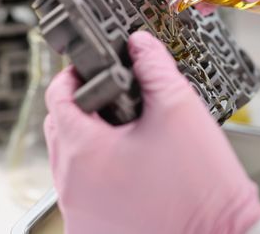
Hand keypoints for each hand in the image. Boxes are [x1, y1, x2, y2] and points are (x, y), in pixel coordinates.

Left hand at [44, 31, 259, 233]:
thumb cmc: (202, 186)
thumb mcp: (179, 109)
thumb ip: (154, 67)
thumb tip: (140, 45)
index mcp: (85, 151)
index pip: (56, 98)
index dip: (71, 77)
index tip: (88, 72)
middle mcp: (72, 186)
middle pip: (59, 130)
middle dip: (79, 108)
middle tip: (109, 101)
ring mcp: (79, 214)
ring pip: (69, 163)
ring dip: (87, 143)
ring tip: (123, 136)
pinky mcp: (91, 231)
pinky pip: (81, 193)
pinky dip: (94, 175)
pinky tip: (126, 170)